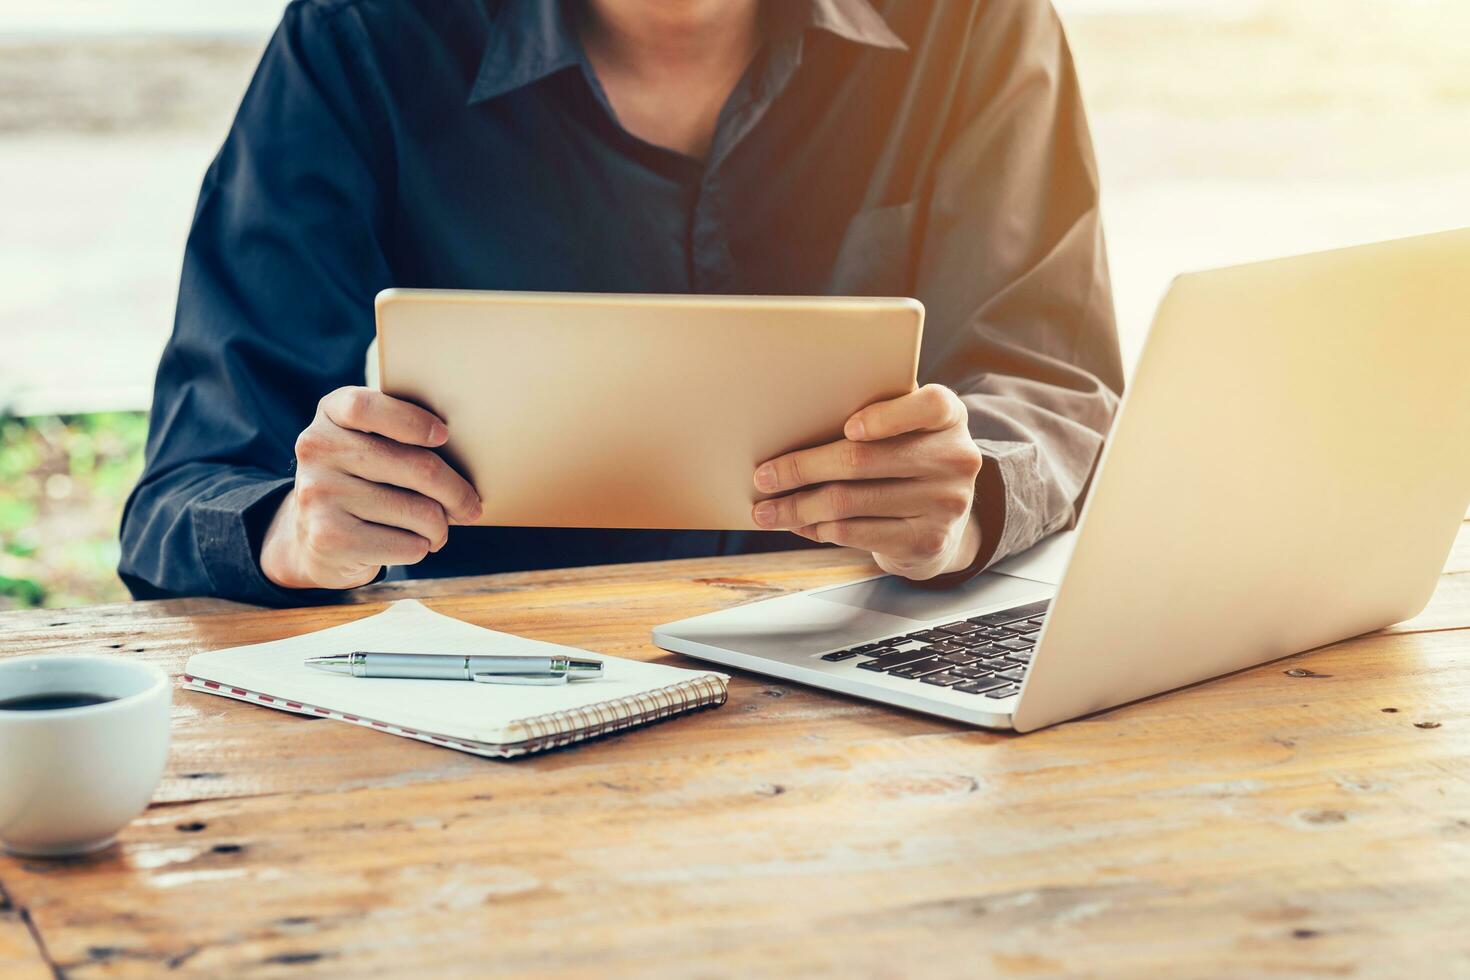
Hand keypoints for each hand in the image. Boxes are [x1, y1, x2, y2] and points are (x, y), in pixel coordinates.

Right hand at [260, 387, 482, 589]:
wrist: (315, 539)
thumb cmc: (363, 482)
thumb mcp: (368, 444)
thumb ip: (402, 435)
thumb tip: (472, 459)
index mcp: (330, 414)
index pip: (367, 408)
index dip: (412, 422)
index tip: (444, 436)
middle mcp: (317, 450)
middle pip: (418, 467)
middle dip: (457, 492)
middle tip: (471, 506)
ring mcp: (319, 494)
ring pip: (420, 512)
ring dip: (441, 527)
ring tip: (437, 529)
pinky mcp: (329, 538)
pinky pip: (407, 545)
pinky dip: (422, 547)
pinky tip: (412, 543)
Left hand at [751, 384, 983, 580]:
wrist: (943, 523)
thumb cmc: (907, 459)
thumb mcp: (907, 430)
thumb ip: (876, 414)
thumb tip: (796, 421)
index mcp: (949, 417)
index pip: (929, 405)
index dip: (887, 417)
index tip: (847, 428)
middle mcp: (955, 459)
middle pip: (864, 460)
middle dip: (803, 469)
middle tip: (764, 477)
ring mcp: (944, 504)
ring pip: (850, 502)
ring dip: (799, 507)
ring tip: (767, 510)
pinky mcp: (926, 542)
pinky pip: (856, 532)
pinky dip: (819, 528)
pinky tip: (800, 524)